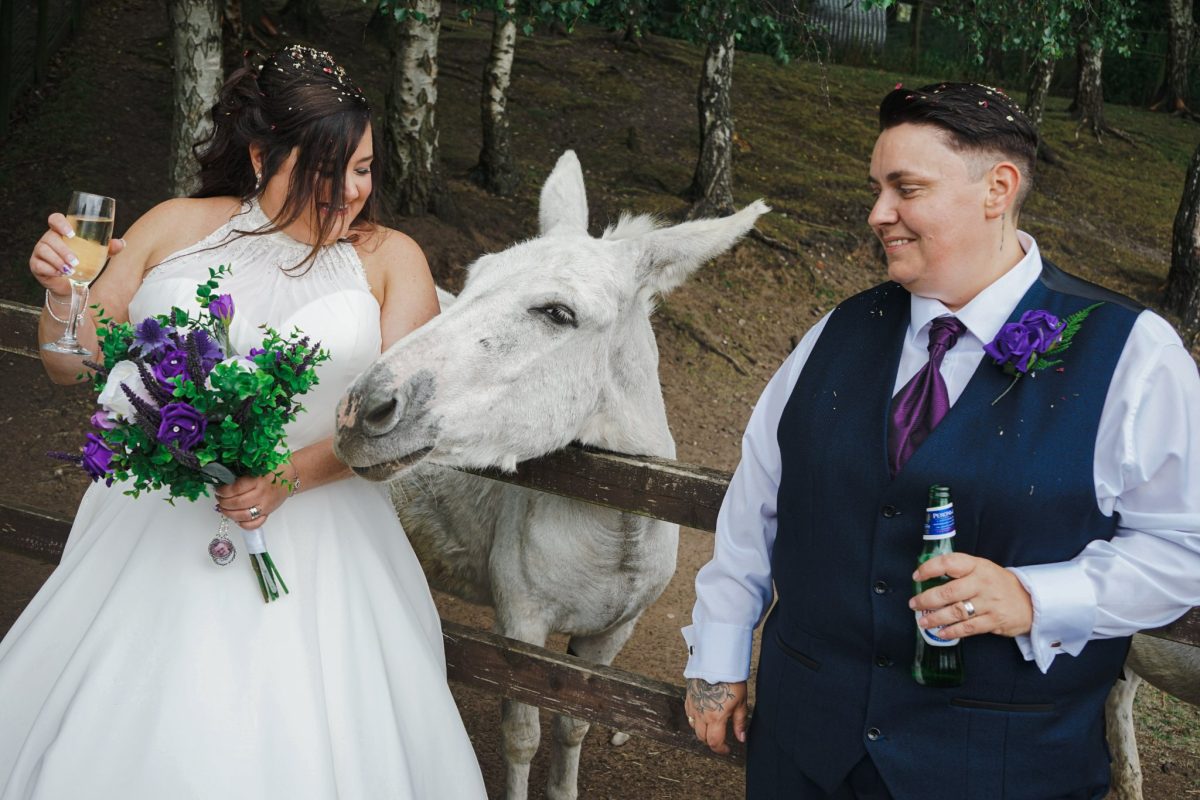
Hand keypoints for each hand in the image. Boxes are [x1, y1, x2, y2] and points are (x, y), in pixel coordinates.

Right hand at [30, 212, 125, 295]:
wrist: (73, 284)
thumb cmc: (84, 264)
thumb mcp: (97, 255)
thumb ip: (107, 248)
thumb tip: (122, 243)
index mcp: (61, 232)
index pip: (55, 219)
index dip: (60, 223)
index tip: (72, 233)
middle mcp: (48, 239)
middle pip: (50, 238)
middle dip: (63, 250)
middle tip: (76, 261)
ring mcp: (40, 251)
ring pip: (43, 250)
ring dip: (58, 260)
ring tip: (70, 270)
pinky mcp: (36, 264)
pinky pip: (39, 265)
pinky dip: (51, 269)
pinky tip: (61, 274)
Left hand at [214, 473, 289, 530]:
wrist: (291, 476)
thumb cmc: (273, 470)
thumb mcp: (258, 467)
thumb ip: (243, 474)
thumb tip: (223, 481)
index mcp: (258, 480)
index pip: (236, 489)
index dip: (224, 491)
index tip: (219, 490)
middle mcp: (262, 494)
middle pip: (237, 503)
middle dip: (224, 503)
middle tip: (219, 499)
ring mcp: (265, 506)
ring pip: (243, 516)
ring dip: (229, 514)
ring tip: (224, 509)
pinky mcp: (268, 513)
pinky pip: (254, 524)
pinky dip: (243, 524)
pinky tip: (237, 518)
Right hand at [684, 678, 747, 754]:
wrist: (716, 661)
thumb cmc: (731, 679)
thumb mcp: (741, 702)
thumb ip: (740, 722)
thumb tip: (741, 738)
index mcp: (715, 718)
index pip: (714, 742)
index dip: (721, 750)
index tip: (727, 749)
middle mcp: (701, 714)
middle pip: (702, 737)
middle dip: (711, 741)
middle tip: (721, 739)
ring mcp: (693, 705)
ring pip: (693, 727)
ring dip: (702, 731)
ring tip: (712, 727)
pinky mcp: (688, 697)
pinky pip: (689, 714)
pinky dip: (695, 719)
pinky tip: (702, 714)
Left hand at [909, 552, 1032, 639]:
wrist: (1030, 600)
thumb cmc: (997, 583)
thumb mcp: (982, 568)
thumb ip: (959, 570)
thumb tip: (928, 578)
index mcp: (976, 566)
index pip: (949, 563)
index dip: (929, 569)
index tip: (917, 577)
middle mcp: (982, 583)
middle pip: (948, 592)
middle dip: (927, 600)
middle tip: (914, 604)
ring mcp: (989, 602)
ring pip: (956, 611)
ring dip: (935, 618)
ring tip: (923, 621)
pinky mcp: (994, 620)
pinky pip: (968, 628)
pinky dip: (952, 631)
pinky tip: (941, 632)